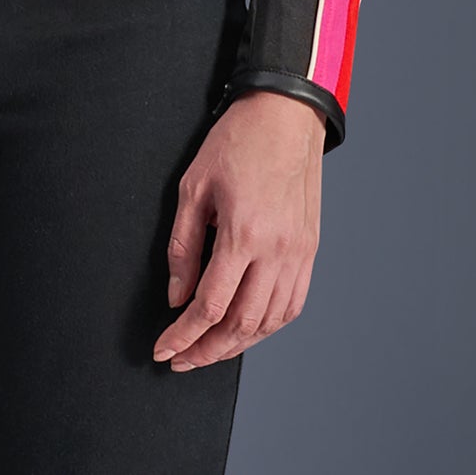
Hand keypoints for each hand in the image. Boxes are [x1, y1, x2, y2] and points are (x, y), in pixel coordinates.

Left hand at [153, 89, 323, 369]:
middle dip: (207, 351)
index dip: (183, 335)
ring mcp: (299, 253)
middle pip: (242, 325)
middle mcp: (277, 251)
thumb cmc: (237, 142)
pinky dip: (268, 326)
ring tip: (209, 349)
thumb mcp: (193, 187)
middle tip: (182, 359)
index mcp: (244, 233)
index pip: (209, 305)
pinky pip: (292, 305)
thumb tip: (177, 297)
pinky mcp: (310, 250)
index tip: (165, 349)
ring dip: (237, 344)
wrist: (285, 115)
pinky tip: (248, 328)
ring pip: (270, 322)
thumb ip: (183, 247)